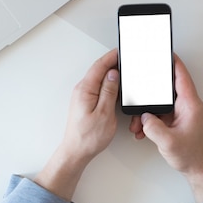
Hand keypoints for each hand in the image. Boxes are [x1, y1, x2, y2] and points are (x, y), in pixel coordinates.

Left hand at [35, 49, 119, 200]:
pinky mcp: (85, 102)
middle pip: (98, 69)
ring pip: (98, 78)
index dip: (112, 56)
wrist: (76, 152)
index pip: (99, 66)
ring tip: (124, 70)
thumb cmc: (89, 137)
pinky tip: (116, 86)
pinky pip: (97, 86)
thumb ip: (109, 91)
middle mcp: (82, 90)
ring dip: (110, 73)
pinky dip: (107, 83)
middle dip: (112, 62)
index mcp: (85, 90)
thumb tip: (113, 74)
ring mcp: (82, 96)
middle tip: (126, 59)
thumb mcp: (105, 113)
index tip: (122, 51)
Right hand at [129, 54, 202, 202]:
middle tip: (140, 85)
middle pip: (167, 88)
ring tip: (137, 123)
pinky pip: (160, 114)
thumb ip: (153, 127)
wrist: (198, 170)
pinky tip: (142, 129)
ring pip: (160, 103)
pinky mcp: (176, 121)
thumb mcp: (168, 142)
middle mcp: (187, 106)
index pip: (181, 76)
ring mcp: (182, 113)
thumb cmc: (192, 156)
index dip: (173, 62)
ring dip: (147, 111)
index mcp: (190, 105)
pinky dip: (150, 120)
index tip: (164, 51)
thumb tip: (143, 117)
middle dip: (150, 91)